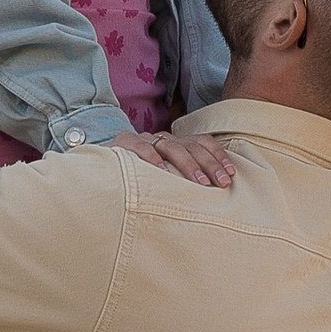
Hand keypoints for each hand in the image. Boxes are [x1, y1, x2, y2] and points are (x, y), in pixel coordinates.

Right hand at [111, 127, 235, 188]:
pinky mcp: (123, 144)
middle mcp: (161, 139)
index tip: (231, 173)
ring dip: (188, 164)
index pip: (202, 142)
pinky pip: (141, 149)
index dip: (218, 155)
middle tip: (222, 183)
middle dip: (210, 164)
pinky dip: (152, 160)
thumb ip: (182, 179)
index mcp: (174, 143)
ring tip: (200, 182)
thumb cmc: (137, 177)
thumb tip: (212, 193)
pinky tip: (163, 173)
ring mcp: (143, 140)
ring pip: (171, 146)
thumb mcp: (164, 176)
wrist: (99, 168)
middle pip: (191, 145)